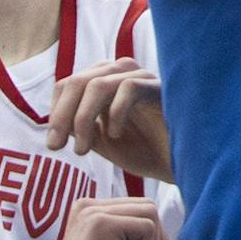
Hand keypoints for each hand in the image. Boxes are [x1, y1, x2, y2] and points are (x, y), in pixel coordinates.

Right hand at [27, 196, 166, 239]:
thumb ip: (128, 235)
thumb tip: (159, 228)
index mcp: (89, 211)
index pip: (138, 207)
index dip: (152, 235)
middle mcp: (88, 206)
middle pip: (148, 206)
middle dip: (158, 239)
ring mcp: (92, 212)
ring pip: (150, 213)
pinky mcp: (101, 224)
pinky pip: (146, 228)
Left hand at [47, 57, 171, 184]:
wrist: (185, 166)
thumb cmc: (148, 151)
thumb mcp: (104, 141)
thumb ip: (81, 128)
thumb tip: (55, 120)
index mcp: (107, 83)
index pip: (69, 83)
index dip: (56, 112)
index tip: (55, 145)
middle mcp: (123, 74)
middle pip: (78, 81)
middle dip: (62, 116)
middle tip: (56, 148)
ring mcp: (143, 77)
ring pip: (99, 83)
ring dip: (82, 119)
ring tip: (84, 151)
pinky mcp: (162, 87)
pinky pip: (129, 87)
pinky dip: (115, 113)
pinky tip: (117, 135)